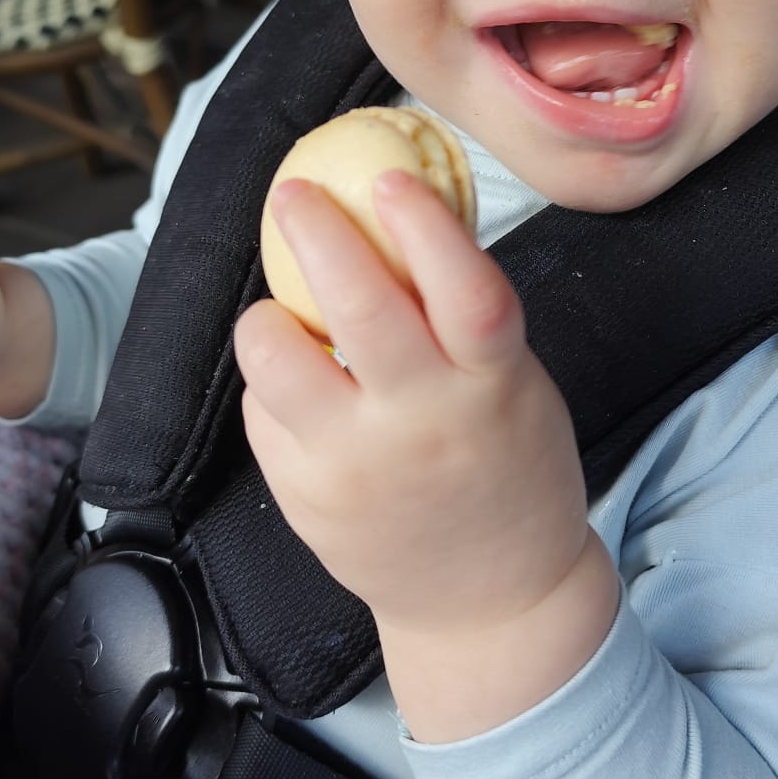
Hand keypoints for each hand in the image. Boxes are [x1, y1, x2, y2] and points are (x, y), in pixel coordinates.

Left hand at [234, 173, 619, 737]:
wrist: (491, 598)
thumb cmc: (506, 467)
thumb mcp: (514, 388)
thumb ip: (463, 322)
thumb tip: (398, 219)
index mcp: (491, 387)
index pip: (464, 291)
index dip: (425, 226)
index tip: (391, 180)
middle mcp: (422, 424)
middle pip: (359, 309)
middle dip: (317, 234)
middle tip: (293, 196)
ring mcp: (356, 465)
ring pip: (277, 362)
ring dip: (267, 319)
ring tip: (279, 313)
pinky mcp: (306, 498)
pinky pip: (264, 414)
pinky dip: (273, 385)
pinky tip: (299, 390)